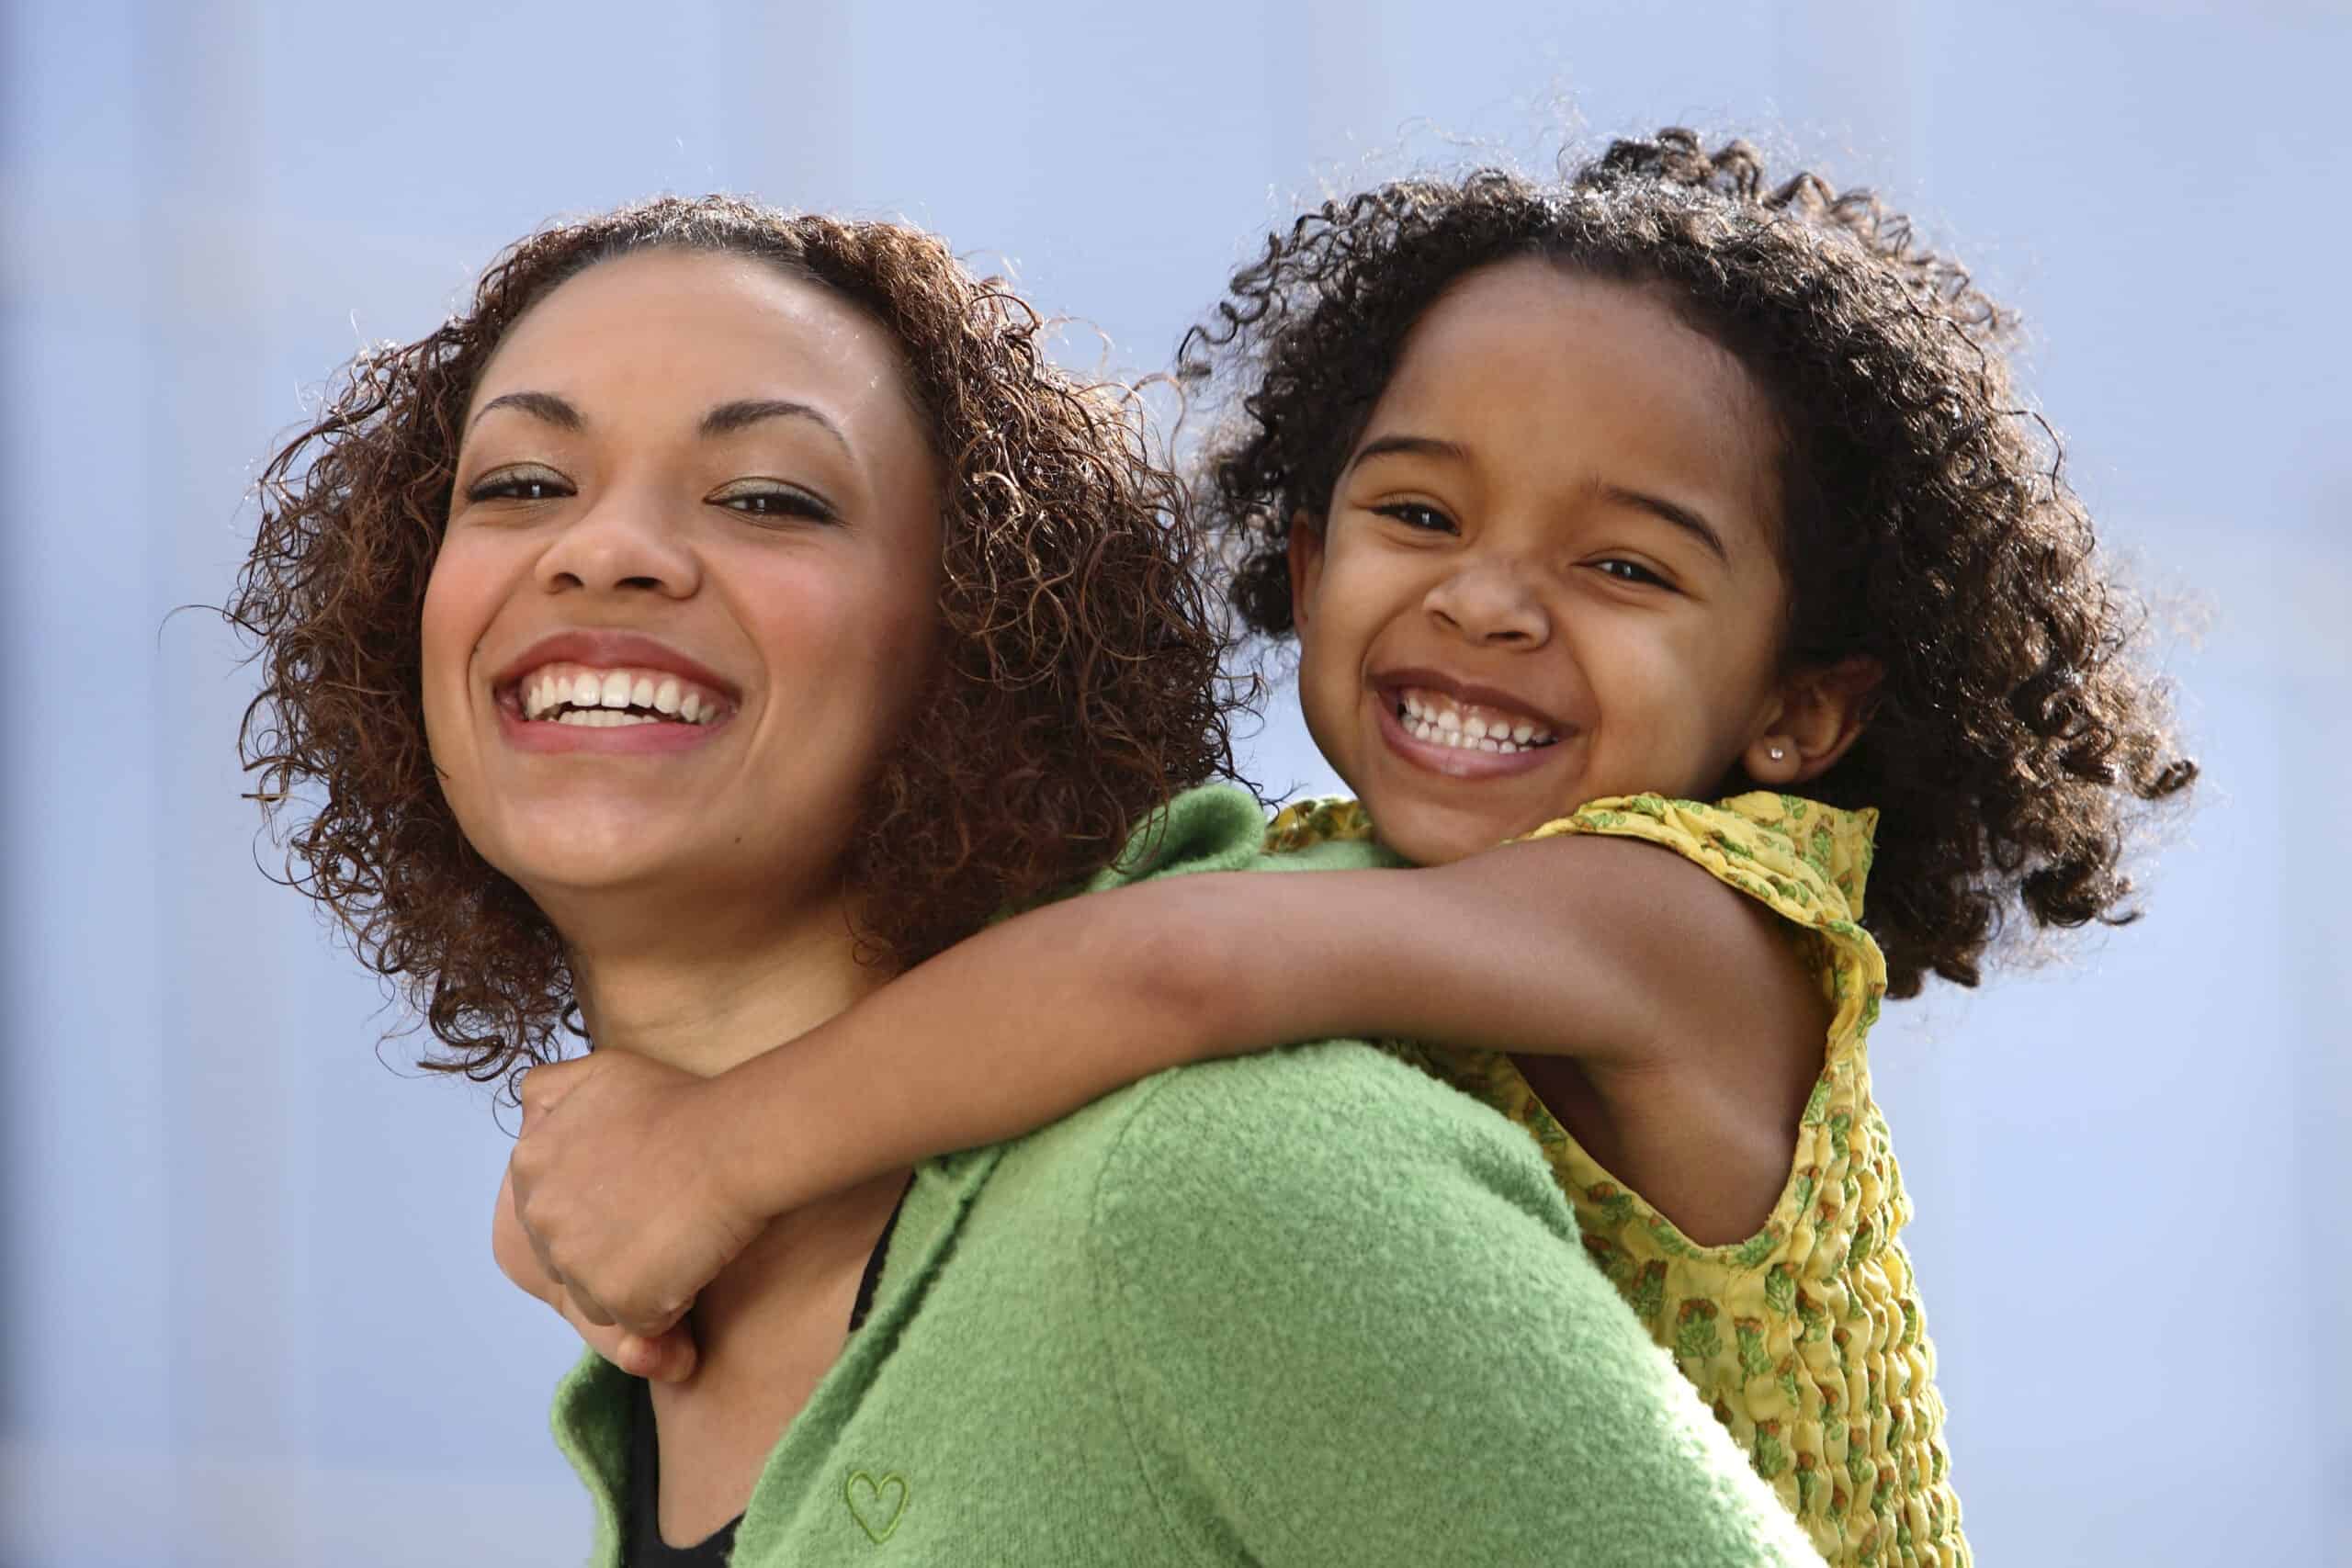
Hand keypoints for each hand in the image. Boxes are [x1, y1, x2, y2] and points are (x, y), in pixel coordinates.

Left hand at [506, 1050, 768, 1353]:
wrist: (735, 1142)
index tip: (642, 1185)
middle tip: (664, 1208)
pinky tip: (692, 1257)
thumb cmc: (682, 1104)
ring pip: (598, 1294)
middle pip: (570, 1255)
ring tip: (679, 1232)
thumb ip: (549, 1092)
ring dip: (638, 1275)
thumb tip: (527, 1118)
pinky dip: (666, 1301)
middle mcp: (538, 1215)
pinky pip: (637, 1321)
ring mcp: (572, 1261)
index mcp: (530, 1163)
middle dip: (613, 1244)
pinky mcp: (615, 1299)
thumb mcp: (599, 1071)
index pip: (554, 1207)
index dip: (602, 1203)